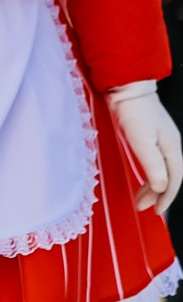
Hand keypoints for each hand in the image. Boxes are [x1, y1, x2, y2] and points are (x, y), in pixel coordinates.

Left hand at [109, 83, 182, 212]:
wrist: (128, 90)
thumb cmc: (134, 113)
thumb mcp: (141, 141)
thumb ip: (152, 164)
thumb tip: (162, 186)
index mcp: (172, 148)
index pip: (174, 179)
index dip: (166, 197)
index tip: (157, 211)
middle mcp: (172, 146)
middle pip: (169, 177)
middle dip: (158, 195)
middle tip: (143, 207)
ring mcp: (164, 142)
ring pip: (162, 171)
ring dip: (152, 187)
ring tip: (139, 199)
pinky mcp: (154, 139)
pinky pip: (156, 163)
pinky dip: (150, 175)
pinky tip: (142, 181)